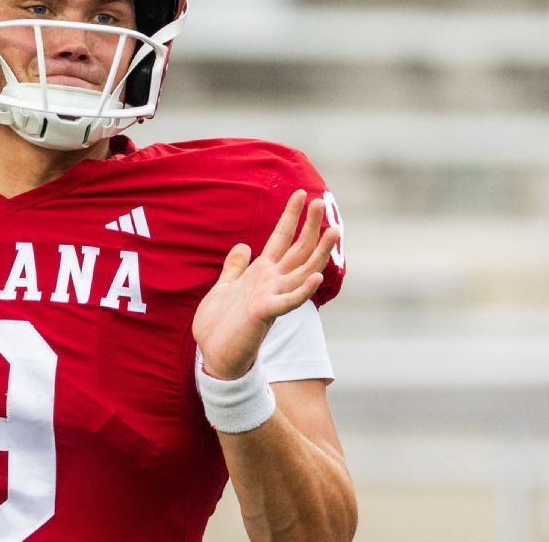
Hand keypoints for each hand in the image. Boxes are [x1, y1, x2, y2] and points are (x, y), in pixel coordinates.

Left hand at [192, 190, 340, 379]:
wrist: (215, 355)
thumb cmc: (220, 324)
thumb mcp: (224, 287)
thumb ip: (235, 268)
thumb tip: (242, 246)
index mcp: (262, 273)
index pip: (280, 238)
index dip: (290, 216)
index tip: (302, 193)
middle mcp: (272, 282)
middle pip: (297, 249)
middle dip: (309, 226)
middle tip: (321, 201)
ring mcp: (271, 297)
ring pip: (301, 271)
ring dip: (317, 253)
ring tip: (333, 231)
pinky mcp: (264, 314)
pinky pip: (288, 301)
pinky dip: (302, 291)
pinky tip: (315, 278)